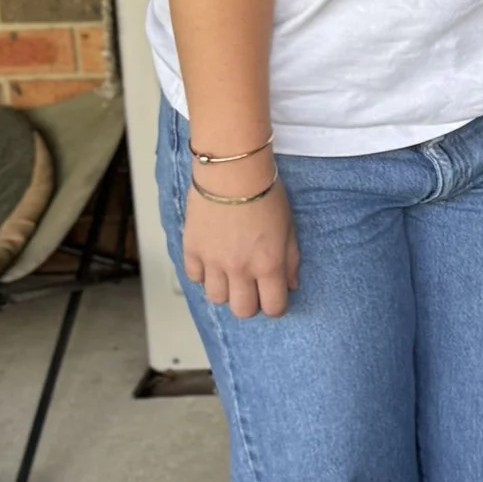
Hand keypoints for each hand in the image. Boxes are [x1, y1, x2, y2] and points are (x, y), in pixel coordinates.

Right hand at [183, 176, 300, 316]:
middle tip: (252, 288)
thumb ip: (290, 260)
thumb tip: (290, 284)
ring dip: (225, 290)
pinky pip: (194, 277)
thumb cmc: (264, 193)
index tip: (274, 297)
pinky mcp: (192, 249)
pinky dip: (203, 274)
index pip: (273, 307)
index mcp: (268, 265)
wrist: (232, 171)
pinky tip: (211, 260)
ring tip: (230, 273)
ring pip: (216, 298)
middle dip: (250, 303)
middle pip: (242, 310)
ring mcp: (213, 262)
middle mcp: (240, 269)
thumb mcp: (289, 227)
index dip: (276, 306)